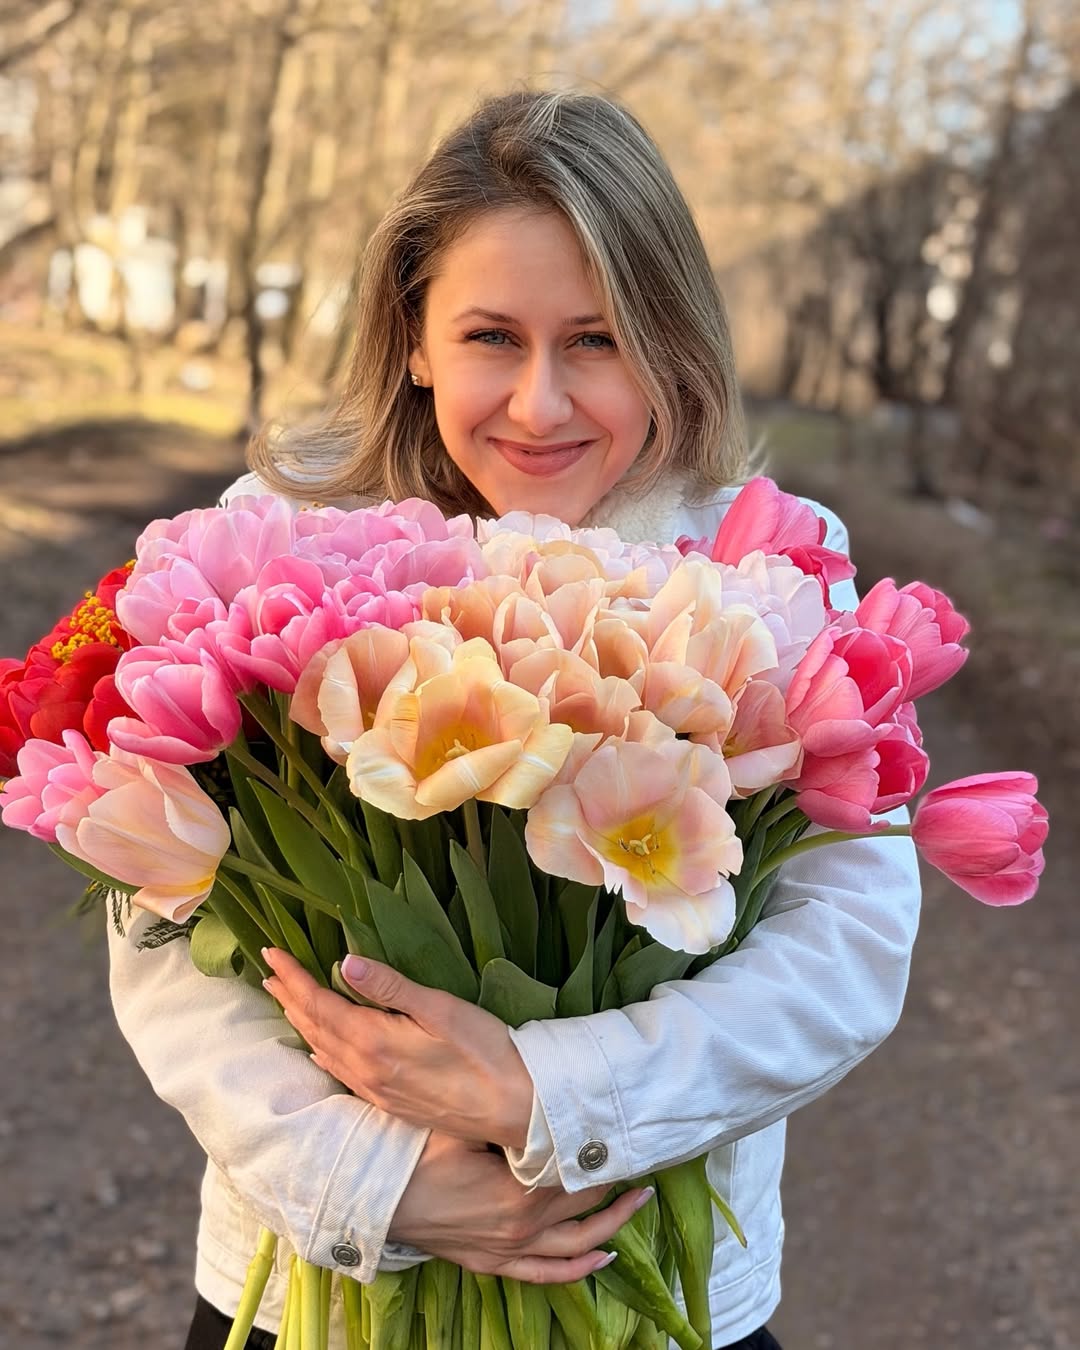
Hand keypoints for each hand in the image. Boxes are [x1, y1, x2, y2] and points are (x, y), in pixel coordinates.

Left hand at [262, 948, 532, 1149]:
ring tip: (286, 1002)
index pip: (318, 1004)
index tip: (270, 953)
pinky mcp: (389, 1103)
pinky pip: (340, 1073)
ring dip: (302, 1023)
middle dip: (289, 998)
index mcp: (373, 1042)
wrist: (514, 1107)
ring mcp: (376, 1090)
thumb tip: (345, 962)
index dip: (293, 978)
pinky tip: (319, 1048)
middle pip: (314, 1028)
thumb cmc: (484, 1050)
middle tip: (268, 972)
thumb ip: (390, 987)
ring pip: (324, 1051)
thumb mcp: (440, 1008)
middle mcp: (365, 1070)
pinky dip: (322, 1051)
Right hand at [388, 1131, 653, 1283]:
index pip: (580, 1171)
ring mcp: (510, 1251)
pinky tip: (604, 1258)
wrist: (377, 1197)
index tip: (628, 1130)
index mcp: (521, 1192)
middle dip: (616, 1181)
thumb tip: (547, 1097)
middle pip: (586, 1204)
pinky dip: (580, 1270)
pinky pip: (547, 1275)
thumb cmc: (419, 1152)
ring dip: (613, 1225)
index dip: (605, 1151)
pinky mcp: (493, 1263)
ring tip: (639, 1202)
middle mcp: (524, 1228)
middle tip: (642, 1155)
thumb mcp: (467, 1125)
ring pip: (578, 1246)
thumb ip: (510, 1118)